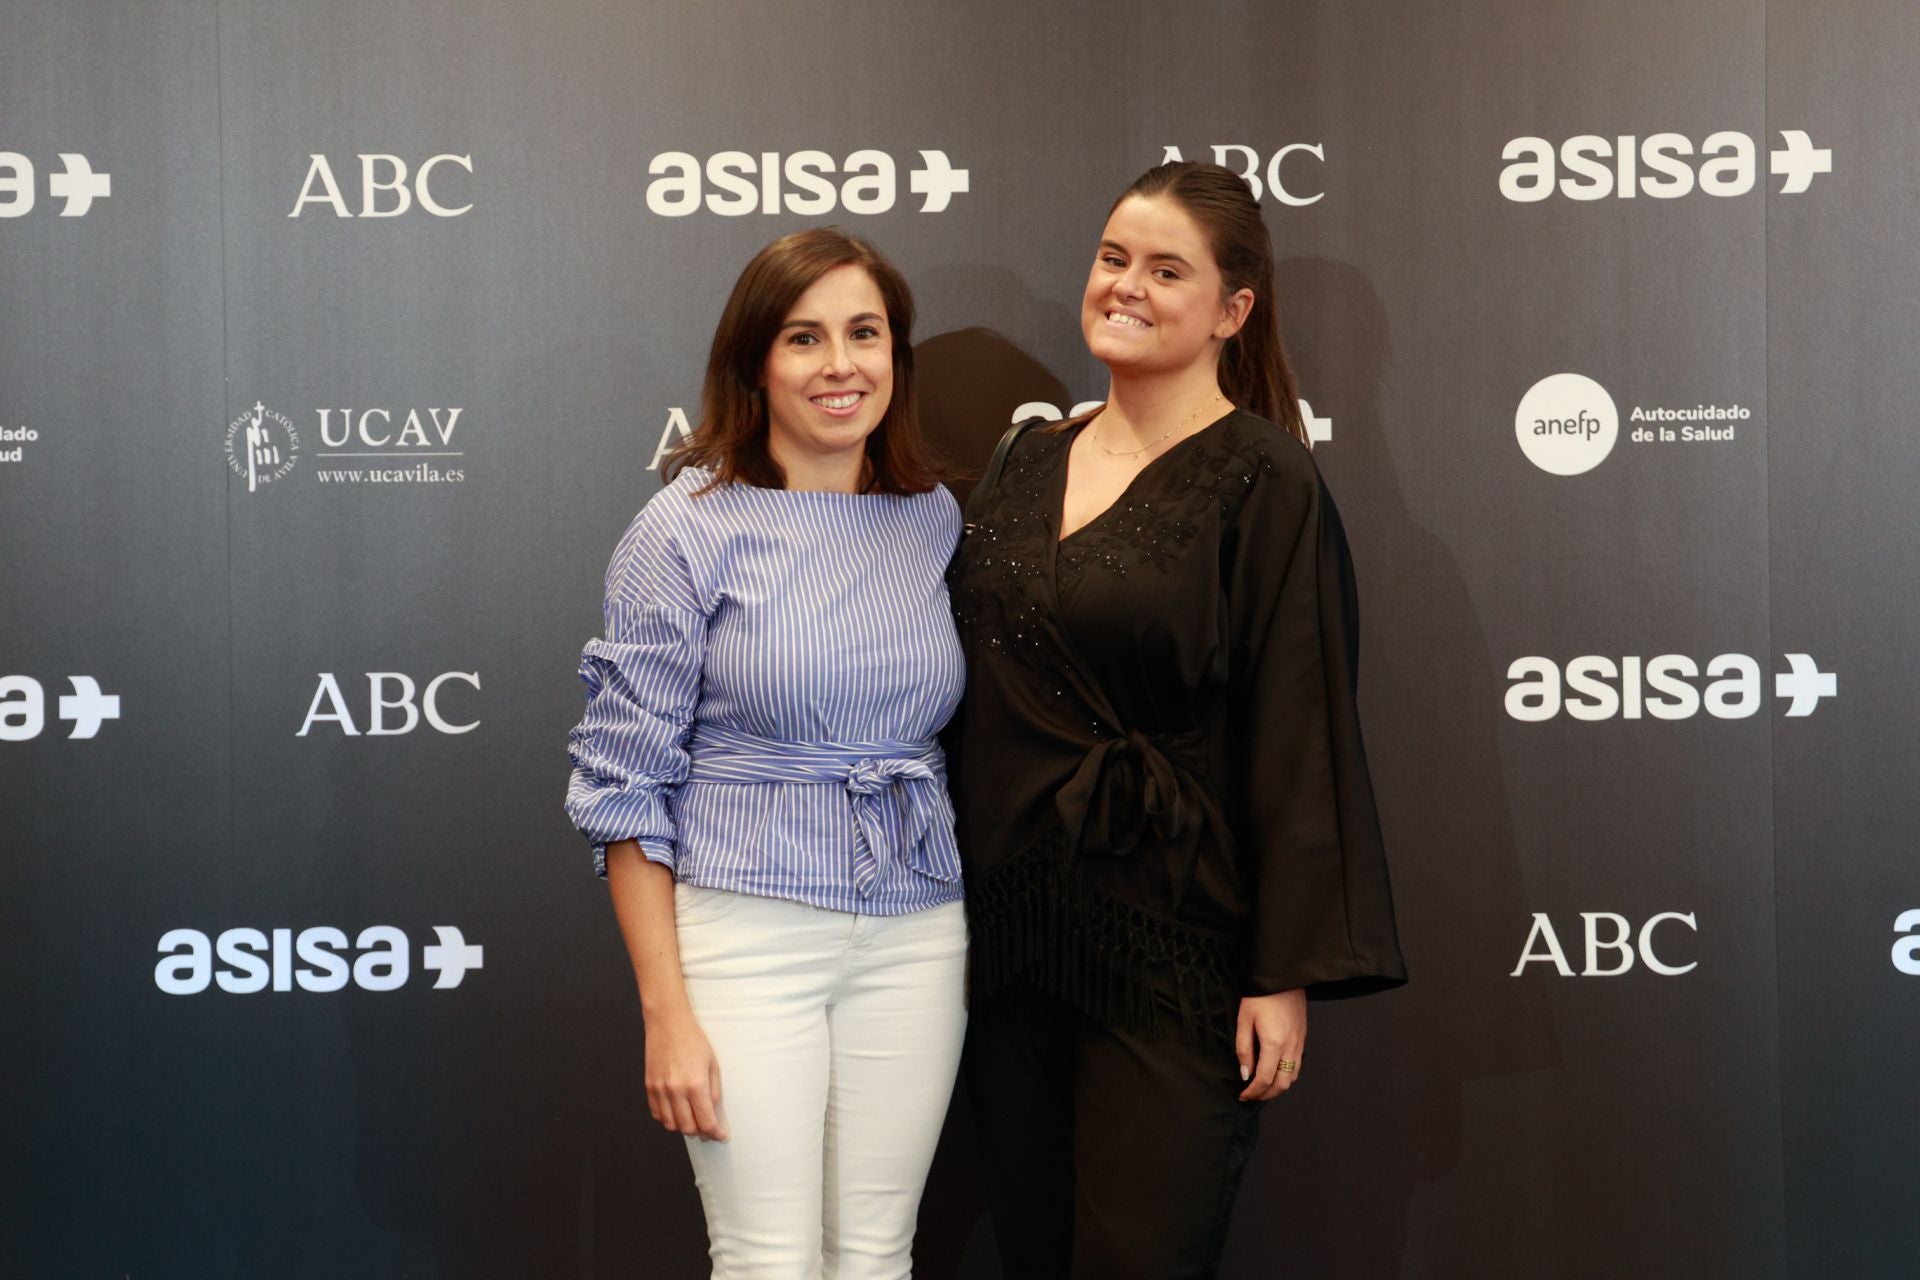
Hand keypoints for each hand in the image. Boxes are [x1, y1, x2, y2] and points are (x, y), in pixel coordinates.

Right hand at [643, 1006, 727, 1139]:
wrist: (668, 1023)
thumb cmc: (694, 1040)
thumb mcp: (712, 1064)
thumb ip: (713, 1091)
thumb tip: (713, 1113)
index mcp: (695, 1084)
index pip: (706, 1122)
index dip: (715, 1133)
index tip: (721, 1135)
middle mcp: (675, 1090)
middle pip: (687, 1127)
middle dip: (700, 1131)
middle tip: (708, 1127)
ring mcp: (659, 1090)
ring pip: (670, 1124)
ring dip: (683, 1127)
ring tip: (692, 1119)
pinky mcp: (649, 1086)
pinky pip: (657, 1113)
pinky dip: (667, 1118)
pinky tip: (676, 1111)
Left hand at [1236, 989, 1305, 1101]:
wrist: (1282, 976)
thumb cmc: (1260, 995)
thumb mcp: (1244, 1020)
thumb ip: (1244, 1049)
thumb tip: (1245, 1073)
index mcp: (1274, 1043)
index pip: (1264, 1079)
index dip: (1253, 1092)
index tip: (1243, 1095)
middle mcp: (1290, 1047)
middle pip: (1282, 1084)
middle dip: (1266, 1095)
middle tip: (1252, 1095)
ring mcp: (1299, 1043)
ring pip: (1293, 1077)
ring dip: (1278, 1086)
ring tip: (1262, 1086)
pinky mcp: (1303, 1037)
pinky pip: (1298, 1065)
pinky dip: (1286, 1074)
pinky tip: (1274, 1071)